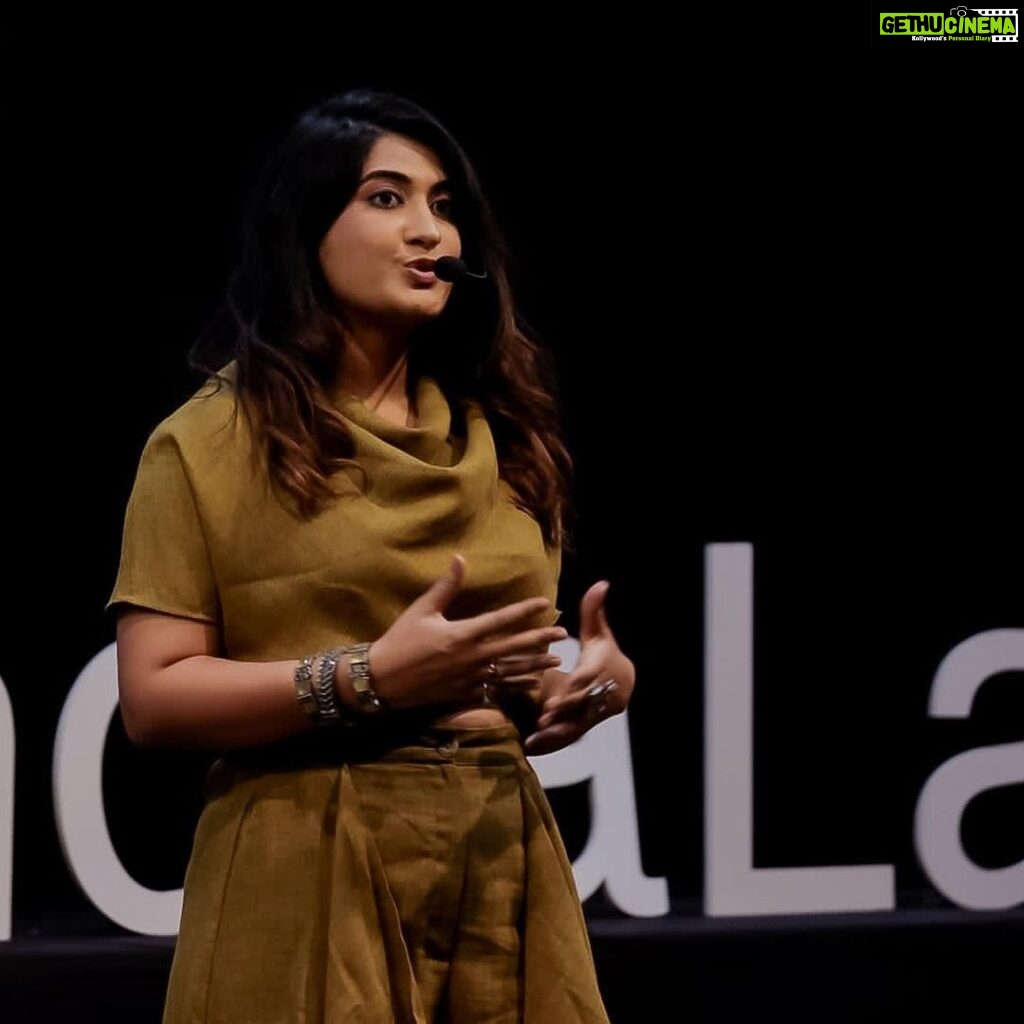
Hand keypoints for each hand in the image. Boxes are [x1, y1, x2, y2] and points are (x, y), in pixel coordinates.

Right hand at [367, 554, 566, 709]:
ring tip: (555, 661)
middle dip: (540, 639)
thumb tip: (461, 558)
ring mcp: (471, 678)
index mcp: (463, 634)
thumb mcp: (422, 610)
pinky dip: (515, 686)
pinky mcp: (466, 693)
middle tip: (562, 634)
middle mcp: (473, 657)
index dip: (525, 610)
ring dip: (535, 665)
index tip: (544, 602)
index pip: (502, 619)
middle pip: (515, 647)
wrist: (382, 680)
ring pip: (511, 671)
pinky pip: (497, 689)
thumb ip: (446, 586)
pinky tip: (530, 684)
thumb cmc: (400, 641)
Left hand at [523, 580, 634, 755]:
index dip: (576, 687)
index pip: (589, 679)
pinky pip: (572, 734)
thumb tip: (602, 582)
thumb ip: (594, 610)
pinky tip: (532, 747)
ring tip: (536, 737)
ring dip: (558, 731)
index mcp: (601, 670)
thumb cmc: (604, 651)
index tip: (562, 690)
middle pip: (582, 704)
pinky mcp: (588, 724)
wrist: (624, 681)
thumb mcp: (598, 631)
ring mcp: (595, 712)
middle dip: (565, 711)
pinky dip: (555, 741)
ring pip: (577, 723)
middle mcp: (601, 694)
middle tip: (544, 716)